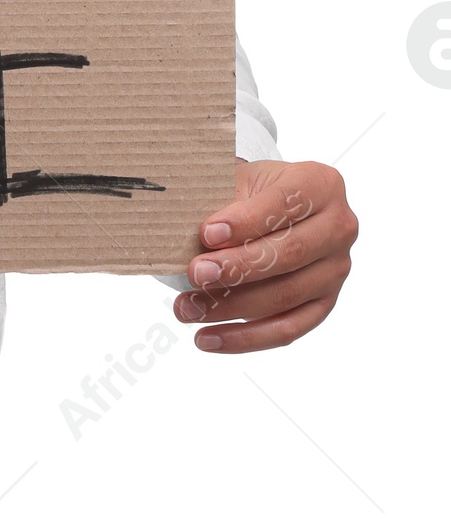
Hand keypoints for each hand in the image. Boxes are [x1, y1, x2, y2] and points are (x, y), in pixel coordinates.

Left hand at [175, 158, 356, 352]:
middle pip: (289, 254)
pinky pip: (288, 329)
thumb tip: (179, 230)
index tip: (206, 234)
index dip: (245, 221)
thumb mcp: (237, 180)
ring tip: (187, 308)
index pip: (284, 204)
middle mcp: (338, 227)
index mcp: (320, 184)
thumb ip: (220, 200)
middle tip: (194, 273)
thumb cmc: (249, 190)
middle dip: (237, 268)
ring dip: (232, 306)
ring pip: (286, 296)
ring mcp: (336, 269)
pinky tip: (208, 337)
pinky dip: (245, 338)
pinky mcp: (323, 303)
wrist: (269, 206)